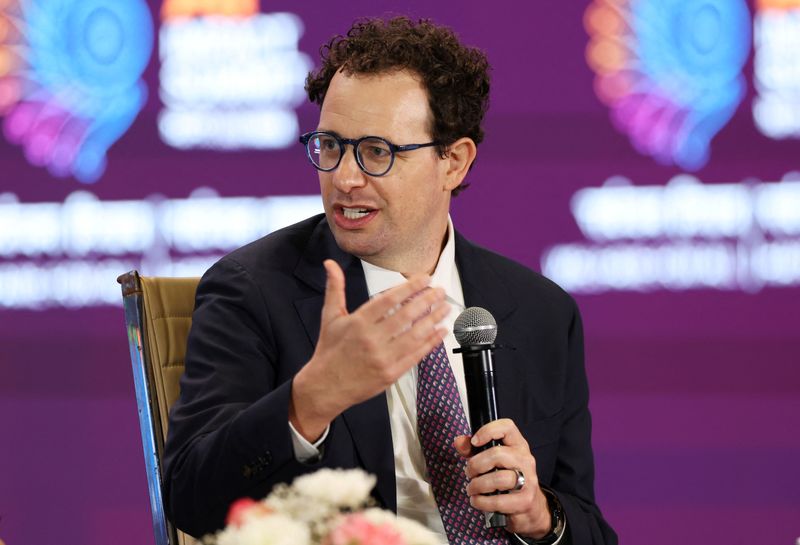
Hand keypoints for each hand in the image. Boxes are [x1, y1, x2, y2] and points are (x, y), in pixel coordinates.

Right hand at [290, 259, 449, 440]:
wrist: (325, 386)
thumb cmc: (330, 350)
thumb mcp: (329, 316)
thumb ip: (335, 288)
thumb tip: (330, 264)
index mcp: (358, 322)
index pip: (389, 300)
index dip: (409, 288)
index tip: (425, 279)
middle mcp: (372, 339)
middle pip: (406, 316)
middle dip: (427, 301)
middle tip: (440, 291)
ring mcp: (383, 358)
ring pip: (415, 335)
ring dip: (433, 320)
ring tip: (445, 308)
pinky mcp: (391, 374)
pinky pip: (415, 356)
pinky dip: (431, 343)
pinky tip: (441, 332)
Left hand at [454, 418, 552, 538]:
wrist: (530, 506)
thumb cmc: (507, 479)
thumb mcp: (491, 460)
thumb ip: (473, 450)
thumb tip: (458, 441)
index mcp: (517, 445)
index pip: (507, 427)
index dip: (488, 431)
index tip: (474, 442)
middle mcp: (525, 460)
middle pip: (498, 455)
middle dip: (476, 465)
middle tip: (469, 473)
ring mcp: (528, 480)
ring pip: (500, 478)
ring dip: (478, 485)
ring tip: (472, 489)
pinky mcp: (525, 501)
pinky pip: (499, 501)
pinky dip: (482, 502)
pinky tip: (477, 500)